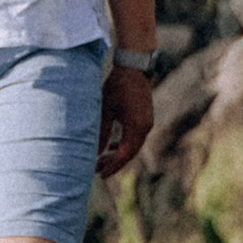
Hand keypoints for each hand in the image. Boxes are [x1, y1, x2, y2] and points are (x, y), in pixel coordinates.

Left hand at [97, 63, 154, 177]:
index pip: (125, 154)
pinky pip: (135, 137)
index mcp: (136, 127)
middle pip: (130, 153)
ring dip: (119, 154)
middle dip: (114, 163)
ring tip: (102, 160)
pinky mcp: (145, 117)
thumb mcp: (105, 110)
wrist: (134, 67)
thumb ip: (101, 131)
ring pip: (133, 146)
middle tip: (97, 170)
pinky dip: (124, 144)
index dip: (113, 166)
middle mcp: (145, 127)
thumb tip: (96, 152)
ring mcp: (147, 122)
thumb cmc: (118, 86)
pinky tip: (113, 146)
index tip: (100, 174)